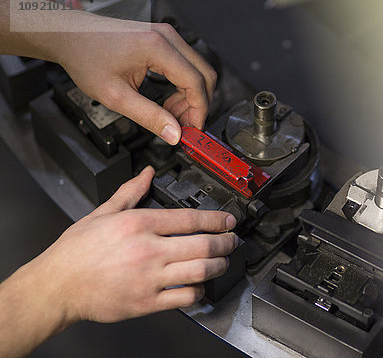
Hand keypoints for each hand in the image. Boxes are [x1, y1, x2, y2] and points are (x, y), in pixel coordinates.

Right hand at [22, 166, 238, 323]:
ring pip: (200, 270)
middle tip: (233, 241)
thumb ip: (130, 192)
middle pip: (203, 245)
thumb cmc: (76, 252)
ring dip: (219, 265)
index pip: (190, 219)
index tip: (228, 221)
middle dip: (226, 243)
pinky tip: (199, 284)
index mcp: (138, 224)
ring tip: (223, 261)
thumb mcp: (103, 213)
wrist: (56, 286)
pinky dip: (199, 290)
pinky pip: (184, 297)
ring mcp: (149, 278)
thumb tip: (147, 173)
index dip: (217, 219)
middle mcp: (147, 250)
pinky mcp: (146, 302)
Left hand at [55, 16, 216, 144]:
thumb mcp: (116, 96)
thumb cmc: (86, 57)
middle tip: (184, 126)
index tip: (194, 129)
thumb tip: (173, 134)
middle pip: (204, 74)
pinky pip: (186, 65)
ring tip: (171, 115)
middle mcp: (167, 37)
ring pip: (198, 71)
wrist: (70, 35)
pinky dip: (183, 86)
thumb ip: (149, 117)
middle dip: (199, 104)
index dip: (199, 110)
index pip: (196, 82)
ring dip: (191, 97)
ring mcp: (167, 36)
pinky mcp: (163, 39)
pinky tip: (168, 101)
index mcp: (158, 47)